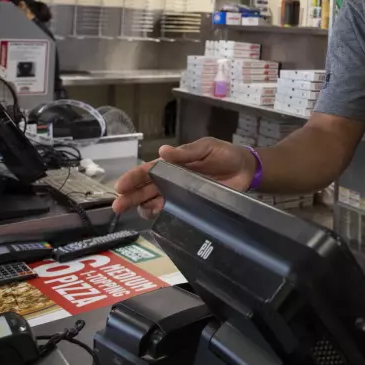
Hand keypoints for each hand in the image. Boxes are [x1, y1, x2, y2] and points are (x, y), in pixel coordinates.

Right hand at [112, 137, 256, 218]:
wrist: (246, 169)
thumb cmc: (225, 154)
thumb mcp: (207, 147)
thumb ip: (187, 152)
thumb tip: (163, 151)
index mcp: (174, 164)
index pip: (149, 170)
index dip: (134, 178)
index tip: (121, 186)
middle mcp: (173, 180)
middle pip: (147, 189)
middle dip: (131, 197)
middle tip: (118, 206)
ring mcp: (181, 194)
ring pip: (156, 202)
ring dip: (143, 207)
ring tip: (137, 212)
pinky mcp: (192, 206)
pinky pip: (173, 212)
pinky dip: (162, 215)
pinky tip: (156, 217)